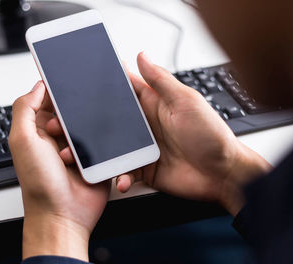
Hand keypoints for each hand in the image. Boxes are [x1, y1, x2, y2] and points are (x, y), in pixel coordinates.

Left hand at [9, 81, 109, 261]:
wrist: (63, 215)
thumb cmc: (39, 184)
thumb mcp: (22, 140)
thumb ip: (24, 108)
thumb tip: (38, 86)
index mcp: (36, 130)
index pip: (47, 99)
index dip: (55, 93)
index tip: (63, 87)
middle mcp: (56, 137)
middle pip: (72, 110)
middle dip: (73, 116)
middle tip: (64, 131)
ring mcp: (77, 148)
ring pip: (89, 125)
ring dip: (84, 136)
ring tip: (72, 156)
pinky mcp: (95, 158)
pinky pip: (103, 142)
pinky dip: (99, 147)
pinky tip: (87, 161)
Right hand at [47, 52, 270, 214]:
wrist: (222, 175)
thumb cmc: (212, 136)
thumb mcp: (187, 102)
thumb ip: (161, 81)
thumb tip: (142, 55)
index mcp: (155, 104)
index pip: (125, 90)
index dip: (105, 86)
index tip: (83, 84)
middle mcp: (146, 125)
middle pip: (111, 120)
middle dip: (91, 123)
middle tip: (69, 124)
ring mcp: (143, 148)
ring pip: (112, 148)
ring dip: (97, 152)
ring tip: (79, 156)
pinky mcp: (144, 170)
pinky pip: (124, 172)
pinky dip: (118, 176)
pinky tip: (119, 178)